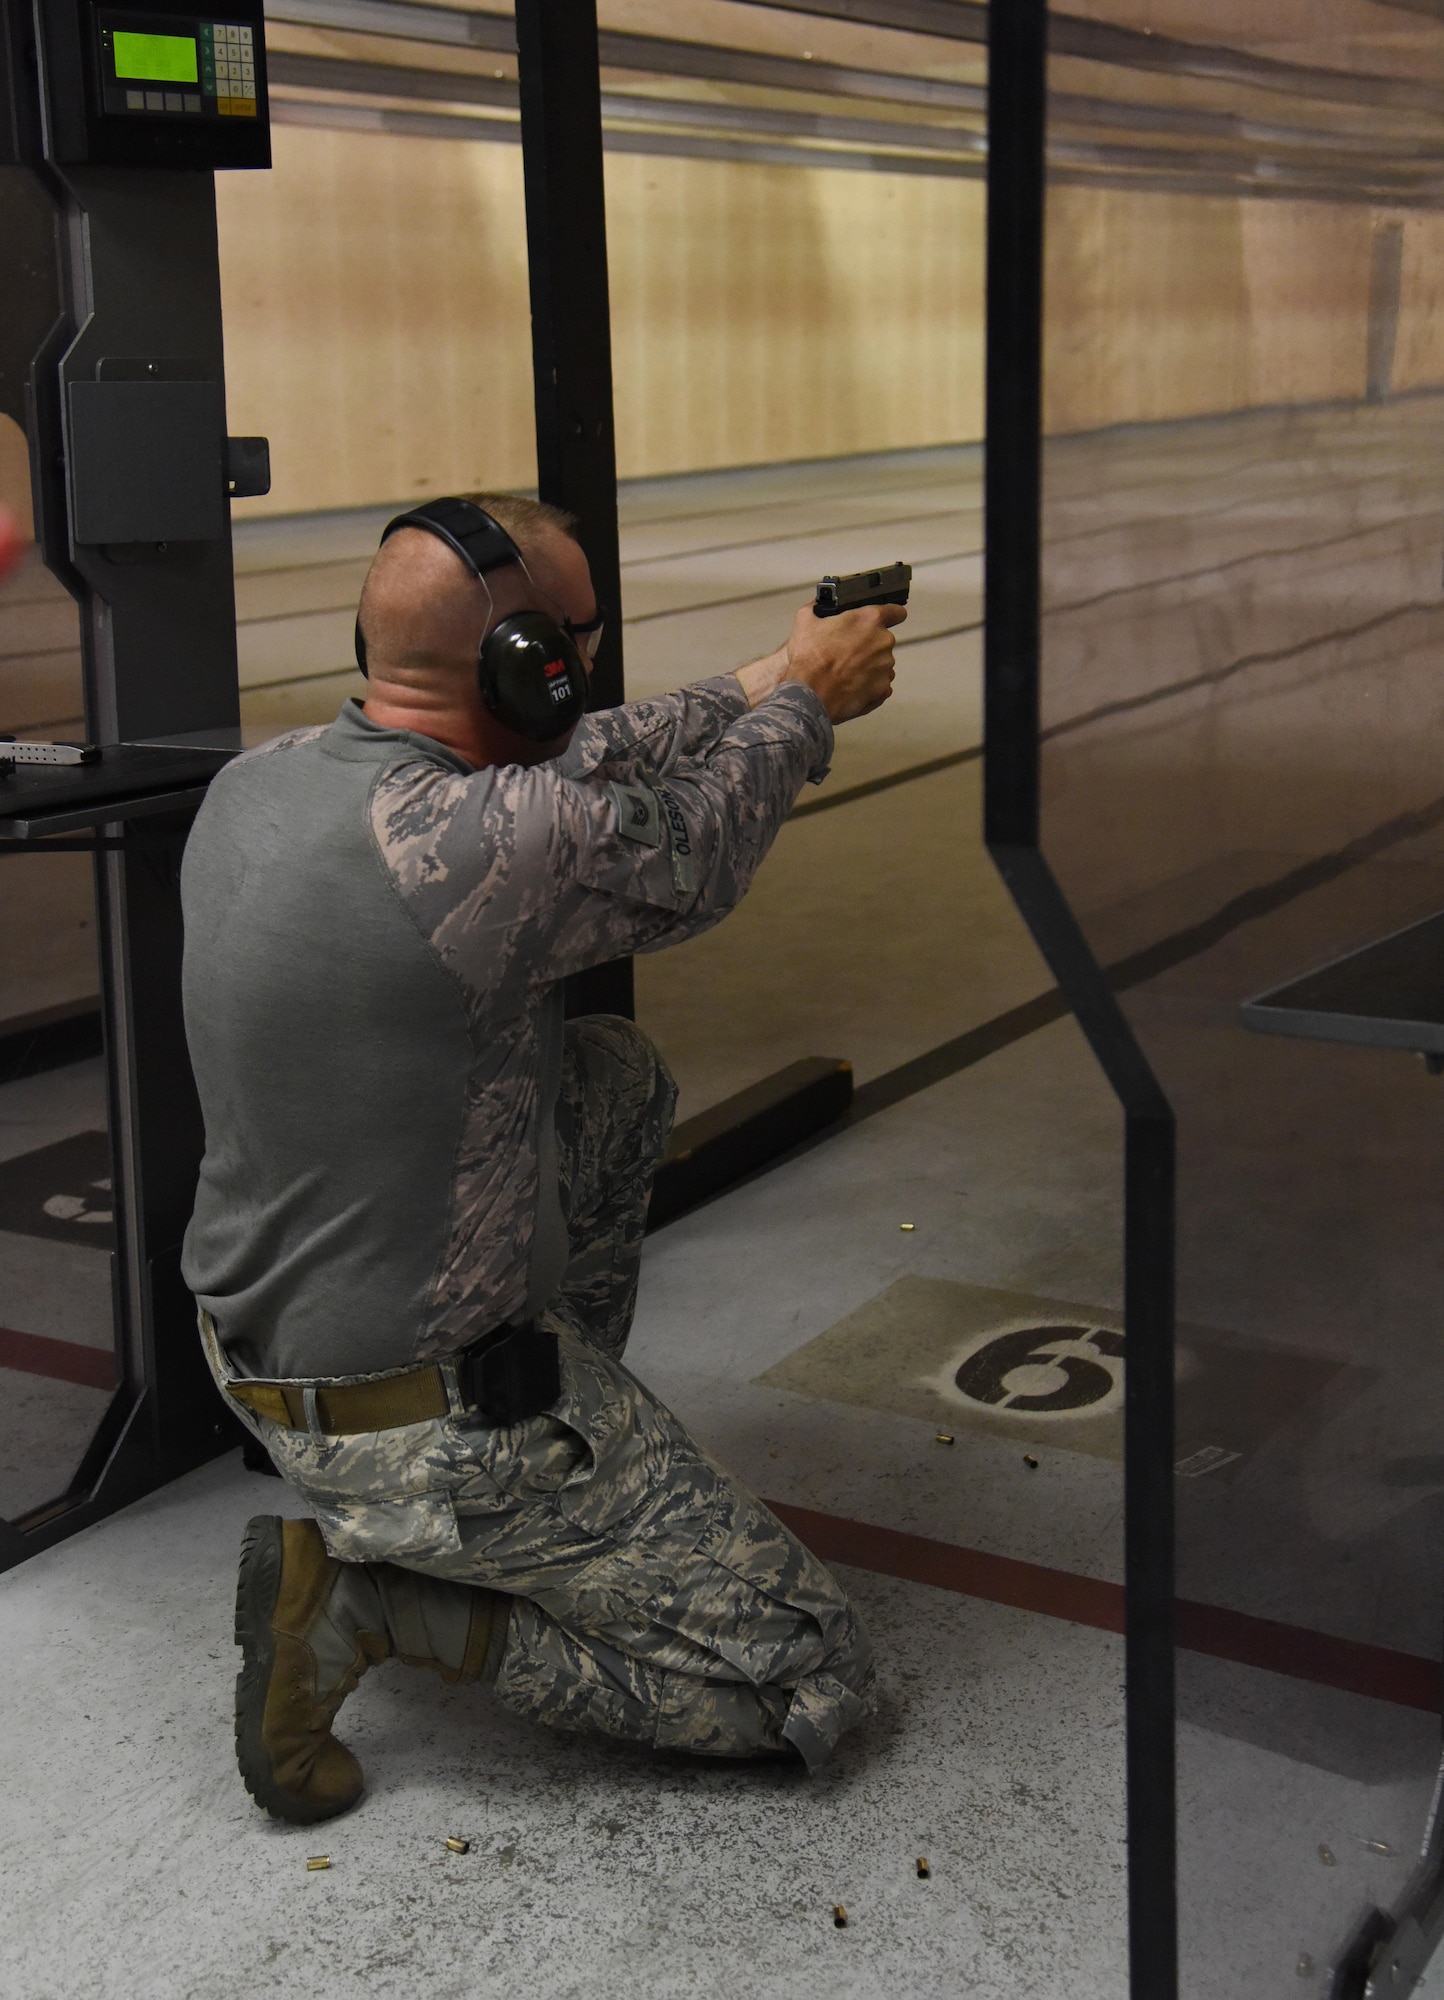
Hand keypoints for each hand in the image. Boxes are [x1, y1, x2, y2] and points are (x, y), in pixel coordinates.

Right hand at [779, 601, 905, 722]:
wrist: (809, 695)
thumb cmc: (809, 659)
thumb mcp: (805, 621)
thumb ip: (817, 607)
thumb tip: (817, 604)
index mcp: (870, 620)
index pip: (896, 611)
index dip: (891, 614)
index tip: (887, 619)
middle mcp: (883, 642)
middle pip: (883, 640)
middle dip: (868, 644)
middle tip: (847, 651)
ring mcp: (885, 667)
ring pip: (881, 663)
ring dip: (868, 665)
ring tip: (845, 671)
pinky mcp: (882, 688)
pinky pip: (880, 683)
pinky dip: (868, 684)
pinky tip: (850, 684)